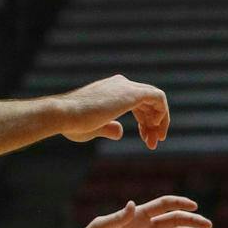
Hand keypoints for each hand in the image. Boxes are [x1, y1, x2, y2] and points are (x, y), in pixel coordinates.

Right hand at [57, 75, 171, 147]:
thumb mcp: (95, 128)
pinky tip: (156, 128)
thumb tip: (120, 131)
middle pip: (147, 103)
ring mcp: (126, 86)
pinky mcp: (132, 93)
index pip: (138, 103)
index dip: (145, 122)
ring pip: (155, 100)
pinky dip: (162, 113)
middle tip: (153, 144)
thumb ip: (108, 127)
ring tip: (156, 141)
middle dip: (153, 124)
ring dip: (160, 122)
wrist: (64, 115)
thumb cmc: (73, 123)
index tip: (147, 139)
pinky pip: (159, 97)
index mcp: (110, 89)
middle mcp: (119, 84)